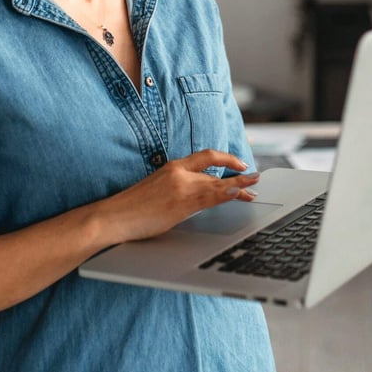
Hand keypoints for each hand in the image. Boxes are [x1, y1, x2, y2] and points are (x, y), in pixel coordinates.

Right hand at [99, 149, 259, 243]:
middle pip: (214, 170)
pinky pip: (210, 197)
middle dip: (237, 175)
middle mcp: (178, 172)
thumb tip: (196, 197)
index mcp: (171, 166)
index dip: (225, 157)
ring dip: (239, 185)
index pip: (205, 156)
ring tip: (255, 188)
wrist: (116, 215)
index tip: (239, 163)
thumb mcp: (157, 189)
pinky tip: (238, 193)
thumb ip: (178, 188)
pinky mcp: (181, 203)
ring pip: (216, 183)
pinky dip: (227, 194)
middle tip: (255, 179)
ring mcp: (180, 186)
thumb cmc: (133, 207)